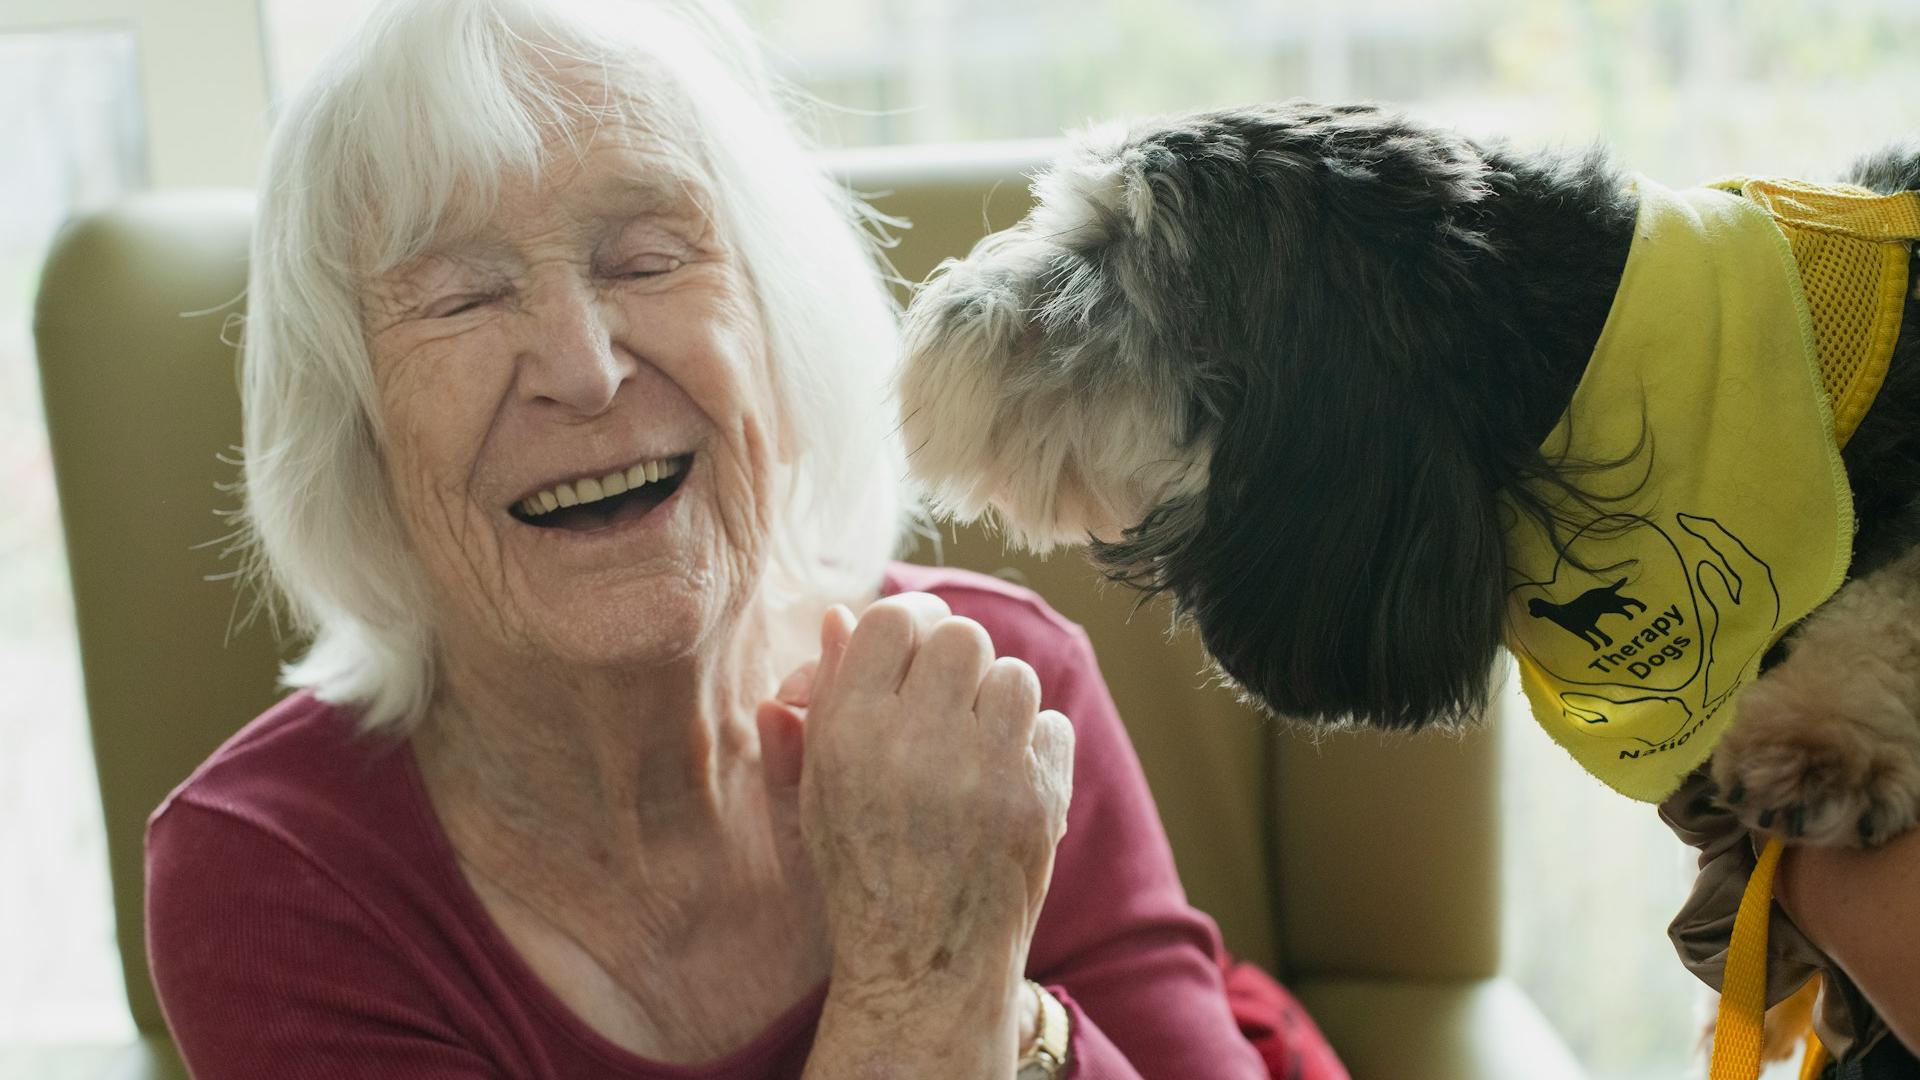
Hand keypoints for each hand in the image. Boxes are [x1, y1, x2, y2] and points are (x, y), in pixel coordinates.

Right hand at [758, 593, 1073, 1059]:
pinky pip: (1052, 725)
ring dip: (1000, 703)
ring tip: (978, 748)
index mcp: (848, 730)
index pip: (894, 620)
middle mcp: (913, 740)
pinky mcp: (1036, 798)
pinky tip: (1007, 784)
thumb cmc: (861, 869)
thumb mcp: (817, 787)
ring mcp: (981, 769)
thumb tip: (835, 616)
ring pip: (1013, 675)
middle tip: (949, 704)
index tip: (917, 651)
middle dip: (957, 663)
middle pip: (961, 636)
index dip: (912, 627)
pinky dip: (1036, 748)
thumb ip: (819, 699)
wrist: (921, 965)